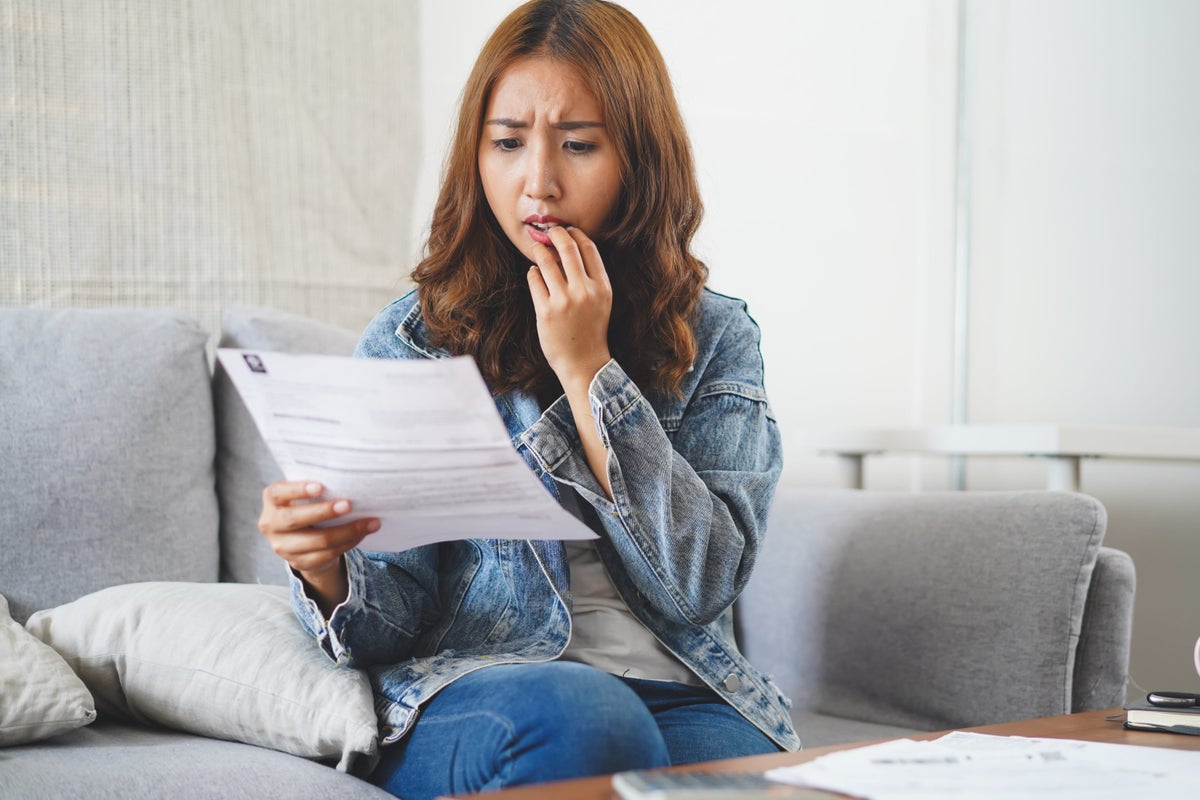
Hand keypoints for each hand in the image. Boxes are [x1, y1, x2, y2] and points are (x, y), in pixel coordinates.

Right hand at [258, 480, 378, 610]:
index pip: (278, 494)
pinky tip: (362, 534)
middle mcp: (271, 524)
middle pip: (295, 519)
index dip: (298, 490)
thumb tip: (351, 481)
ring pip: (318, 541)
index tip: (321, 486)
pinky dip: (348, 543)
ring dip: (347, 531)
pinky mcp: (298, 562)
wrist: (301, 539)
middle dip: (325, 511)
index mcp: (272, 500)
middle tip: (349, 504)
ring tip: (370, 522)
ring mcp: (282, 546)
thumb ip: (317, 488)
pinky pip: (327, 554)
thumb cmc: (308, 506)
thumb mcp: (305, 495)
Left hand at [526, 226, 612, 391]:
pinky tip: (535, 274)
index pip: (589, 248)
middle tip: (549, 231)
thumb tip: (567, 248)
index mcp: (602, 287)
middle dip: (556, 233)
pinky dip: (533, 272)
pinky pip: (534, 279)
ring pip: (546, 261)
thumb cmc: (590, 329)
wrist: (583, 362)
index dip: (576, 234)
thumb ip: (590, 277)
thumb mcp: (600, 301)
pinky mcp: (546, 311)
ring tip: (538, 249)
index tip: (568, 230)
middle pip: (567, 248)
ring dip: (540, 250)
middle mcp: (585, 291)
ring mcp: (564, 301)